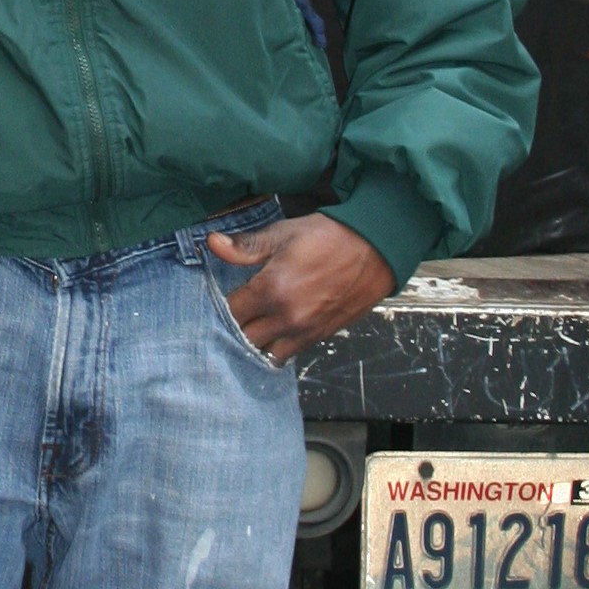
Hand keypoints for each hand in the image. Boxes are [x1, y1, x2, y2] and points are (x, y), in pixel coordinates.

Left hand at [207, 215, 394, 363]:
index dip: (218, 307)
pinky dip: (274, 348)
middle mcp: (287, 317)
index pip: (229, 312)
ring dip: (252, 343)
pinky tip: (270, 333)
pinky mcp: (320, 336)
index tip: (217, 299)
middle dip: (232, 328)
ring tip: (248, 328)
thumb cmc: (329, 237)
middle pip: (242, 339)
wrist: (376, 248)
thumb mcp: (283, 234)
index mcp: (272, 290)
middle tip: (231, 314)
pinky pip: (287, 354)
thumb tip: (212, 243)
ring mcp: (305, 330)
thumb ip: (245, 246)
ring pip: (263, 353)